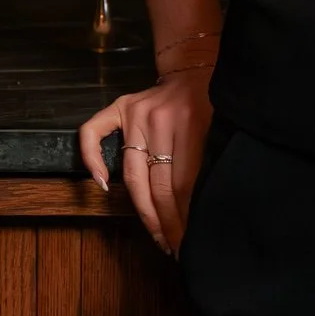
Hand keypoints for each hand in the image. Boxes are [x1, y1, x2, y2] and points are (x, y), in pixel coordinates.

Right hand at [80, 68, 212, 254]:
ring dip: (145, 211)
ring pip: (134, 175)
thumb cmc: (213, 103)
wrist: (196, 67)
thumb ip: (212, 164)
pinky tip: (100, 186)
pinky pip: (93, 133)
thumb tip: (205, 215)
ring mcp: (137, 113)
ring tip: (157, 236)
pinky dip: (92, 159)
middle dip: (168, 223)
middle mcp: (161, 120)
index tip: (189, 243)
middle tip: (174, 248)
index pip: (184, 186)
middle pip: (159, 186)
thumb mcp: (222, 130)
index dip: (185, 219)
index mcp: (193, 124)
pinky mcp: (120, 106)